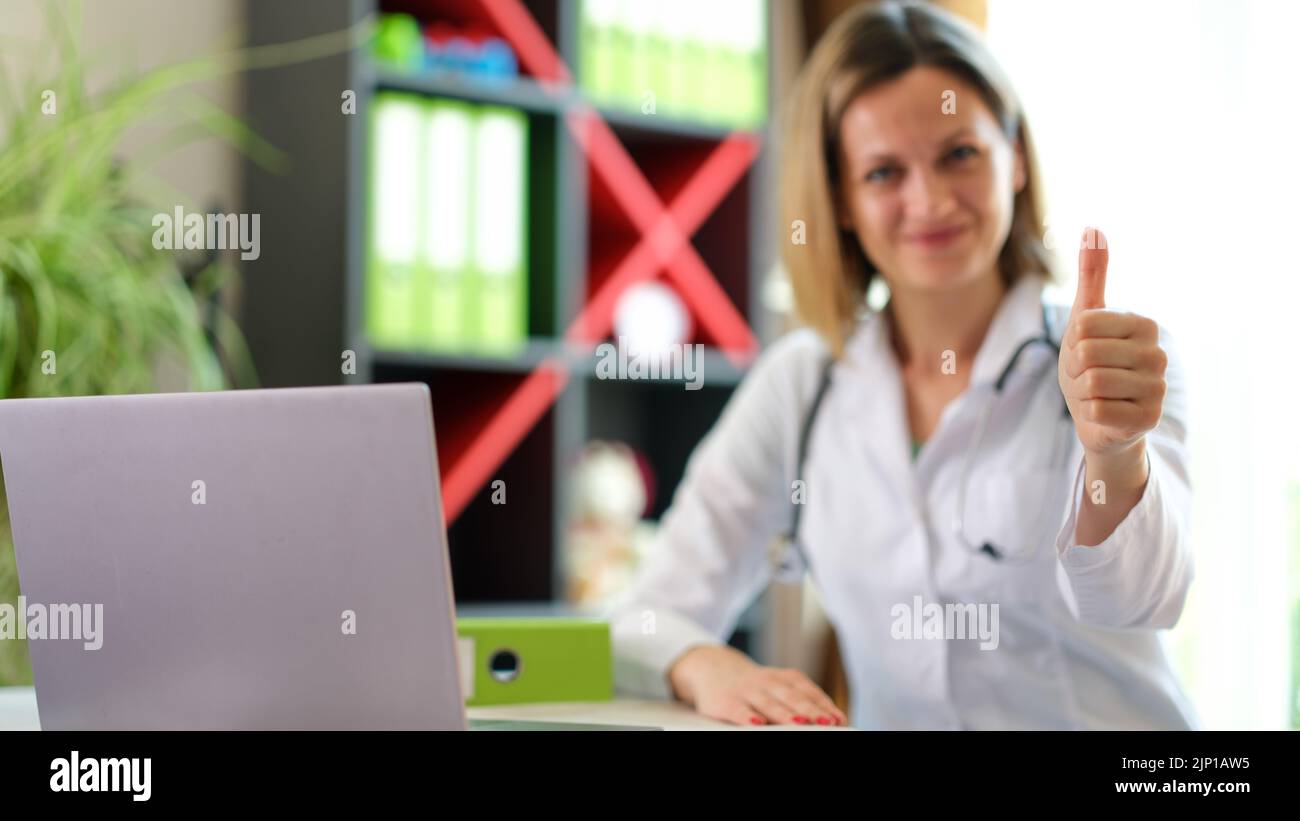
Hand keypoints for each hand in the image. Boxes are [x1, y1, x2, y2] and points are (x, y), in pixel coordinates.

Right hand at [667, 644, 846, 726]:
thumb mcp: (778, 685)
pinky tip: (757, 725)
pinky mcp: (725, 702)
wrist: (711, 667)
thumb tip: (834, 719)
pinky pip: (738, 710)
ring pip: (768, 703)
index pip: (807, 691)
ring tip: (800, 724)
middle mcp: (766, 682)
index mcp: (782, 678)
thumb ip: (802, 699)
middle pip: (791, 697)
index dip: (823, 705)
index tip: (839, 720)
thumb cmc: (754, 684)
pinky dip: (748, 717)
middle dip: (810, 711)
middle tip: (827, 723)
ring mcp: (745, 691)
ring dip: (784, 714)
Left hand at [1058, 227, 1167, 457]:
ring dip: (1082, 392)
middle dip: (1075, 369)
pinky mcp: (1149, 419)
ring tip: (1096, 394)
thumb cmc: (1089, 363)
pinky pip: (1098, 411)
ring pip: (1092, 383)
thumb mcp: (1084, 317)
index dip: (1073, 341)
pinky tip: (1105, 414)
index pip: (1084, 325)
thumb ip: (1092, 274)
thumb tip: (1093, 227)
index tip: (1085, 350)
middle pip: (1087, 354)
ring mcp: (1158, 388)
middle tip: (1088, 376)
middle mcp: (1159, 354)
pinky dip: (1090, 415)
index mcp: (1145, 325)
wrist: (1097, 417)